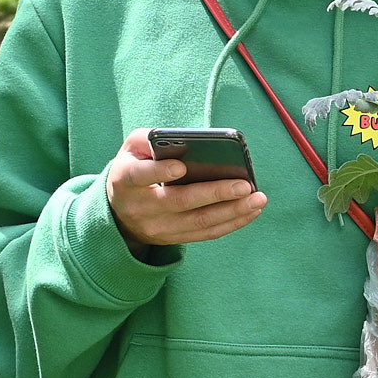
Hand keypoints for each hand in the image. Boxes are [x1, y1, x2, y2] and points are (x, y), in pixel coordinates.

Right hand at [105, 128, 266, 252]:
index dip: (160, 171)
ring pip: (199, 222)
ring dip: (232, 212)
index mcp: (126, 180)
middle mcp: (141, 208)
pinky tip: (250, 211)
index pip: (141, 176)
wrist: (119, 211)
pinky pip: (206, 233)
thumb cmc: (134, 167)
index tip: (182, 166)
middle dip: (215, 193)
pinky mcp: (174, 238)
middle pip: (180, 202)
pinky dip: (231, 223)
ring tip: (257, 199)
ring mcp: (158, 228)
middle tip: (244, 185)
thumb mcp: (132, 149)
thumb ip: (151, 138)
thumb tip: (187, 140)